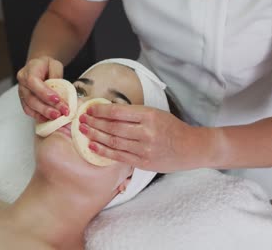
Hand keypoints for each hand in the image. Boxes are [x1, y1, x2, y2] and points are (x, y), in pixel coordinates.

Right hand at [17, 56, 69, 121]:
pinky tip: (48, 119)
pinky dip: (39, 116)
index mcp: (29, 70)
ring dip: (43, 114)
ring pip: (29, 106)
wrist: (38, 67)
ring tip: (56, 118)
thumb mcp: (55, 65)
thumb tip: (59, 92)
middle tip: (59, 113)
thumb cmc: (46, 66)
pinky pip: (29, 111)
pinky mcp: (24, 101)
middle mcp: (22, 82)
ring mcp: (22, 93)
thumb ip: (57, 76)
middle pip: (31, 98)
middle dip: (46, 108)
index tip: (57, 99)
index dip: (44, 92)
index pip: (33, 82)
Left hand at [78, 104, 213, 171]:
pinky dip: (103, 151)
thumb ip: (134, 114)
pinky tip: (92, 146)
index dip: (100, 111)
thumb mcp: (155, 114)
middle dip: (94, 123)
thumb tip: (108, 111)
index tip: (89, 109)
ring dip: (95, 136)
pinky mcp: (143, 162)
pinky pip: (119, 156)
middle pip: (112, 127)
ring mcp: (144, 149)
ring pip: (113, 142)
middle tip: (81, 120)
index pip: (118, 112)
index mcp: (149, 115)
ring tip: (83, 131)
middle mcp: (146, 132)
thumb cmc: (171, 128)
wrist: (191, 148)